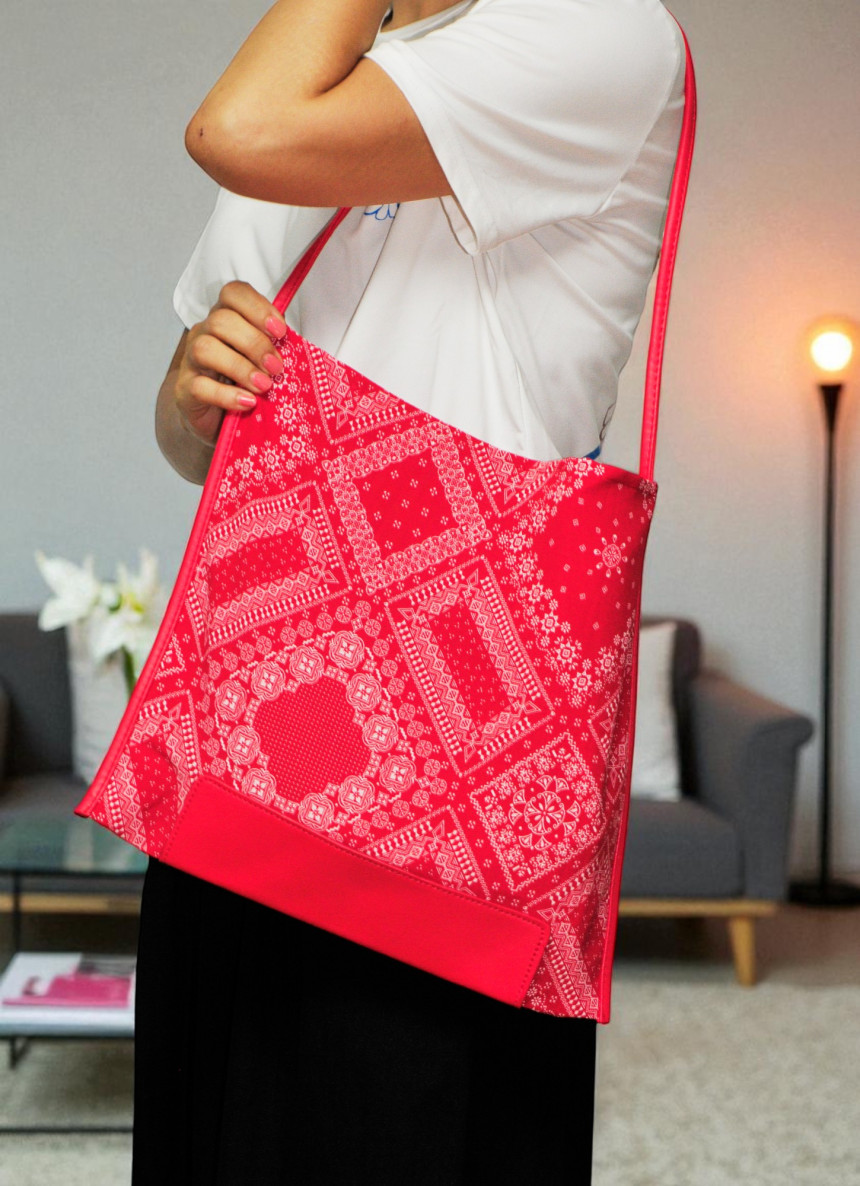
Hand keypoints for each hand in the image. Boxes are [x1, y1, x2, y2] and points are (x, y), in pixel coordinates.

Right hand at [175, 281, 287, 446]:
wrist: (218, 419)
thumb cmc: (245, 383)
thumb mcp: (263, 360)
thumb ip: (275, 345)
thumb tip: (294, 341)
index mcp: (225, 318)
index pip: (233, 293)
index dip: (257, 307)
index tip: (280, 331)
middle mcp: (204, 333)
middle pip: (221, 321)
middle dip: (254, 343)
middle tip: (276, 367)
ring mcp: (191, 361)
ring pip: (205, 348)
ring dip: (240, 367)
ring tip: (264, 386)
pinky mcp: (185, 389)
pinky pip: (200, 386)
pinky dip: (227, 395)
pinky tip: (248, 403)